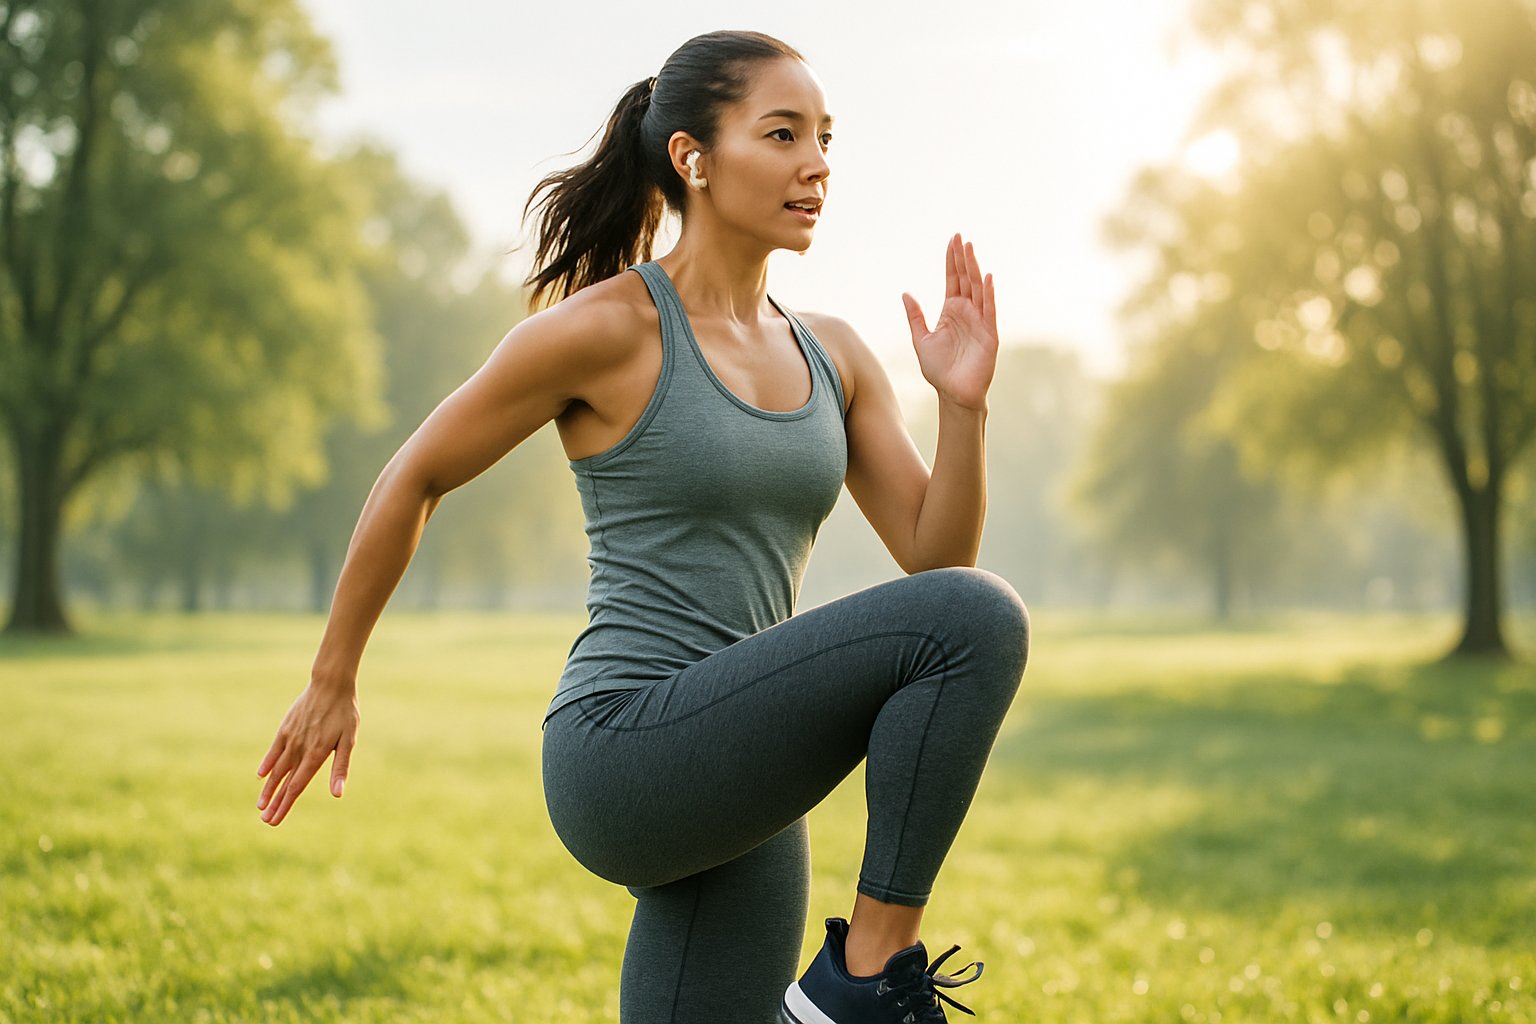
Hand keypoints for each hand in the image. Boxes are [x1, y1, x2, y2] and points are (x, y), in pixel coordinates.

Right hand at [256, 681, 358, 825]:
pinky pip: (274, 750)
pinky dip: (267, 763)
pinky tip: (261, 775)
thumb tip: (337, 794)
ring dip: (269, 788)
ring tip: (260, 805)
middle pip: (284, 782)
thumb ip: (340, 768)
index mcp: (316, 755)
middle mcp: (299, 749)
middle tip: (266, 821)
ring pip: (276, 769)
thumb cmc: (344, 713)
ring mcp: (290, 738)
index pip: (297, 786)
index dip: (286, 805)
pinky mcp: (285, 728)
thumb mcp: (348, 740)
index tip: (275, 820)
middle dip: (275, 803)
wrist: (330, 683)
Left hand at [901, 233, 998, 411]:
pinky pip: (989, 310)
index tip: (951, 241)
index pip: (952, 280)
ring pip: (977, 289)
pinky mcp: (989, 334)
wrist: (953, 393)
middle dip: (962, 258)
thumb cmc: (939, 370)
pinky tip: (986, 277)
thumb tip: (906, 293)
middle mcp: (967, 312)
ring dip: (974, 269)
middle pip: (965, 279)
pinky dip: (988, 294)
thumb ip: (915, 317)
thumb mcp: (921, 339)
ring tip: (970, 249)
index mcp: (951, 311)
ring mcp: (979, 321)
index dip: (951, 261)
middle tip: (960, 237)